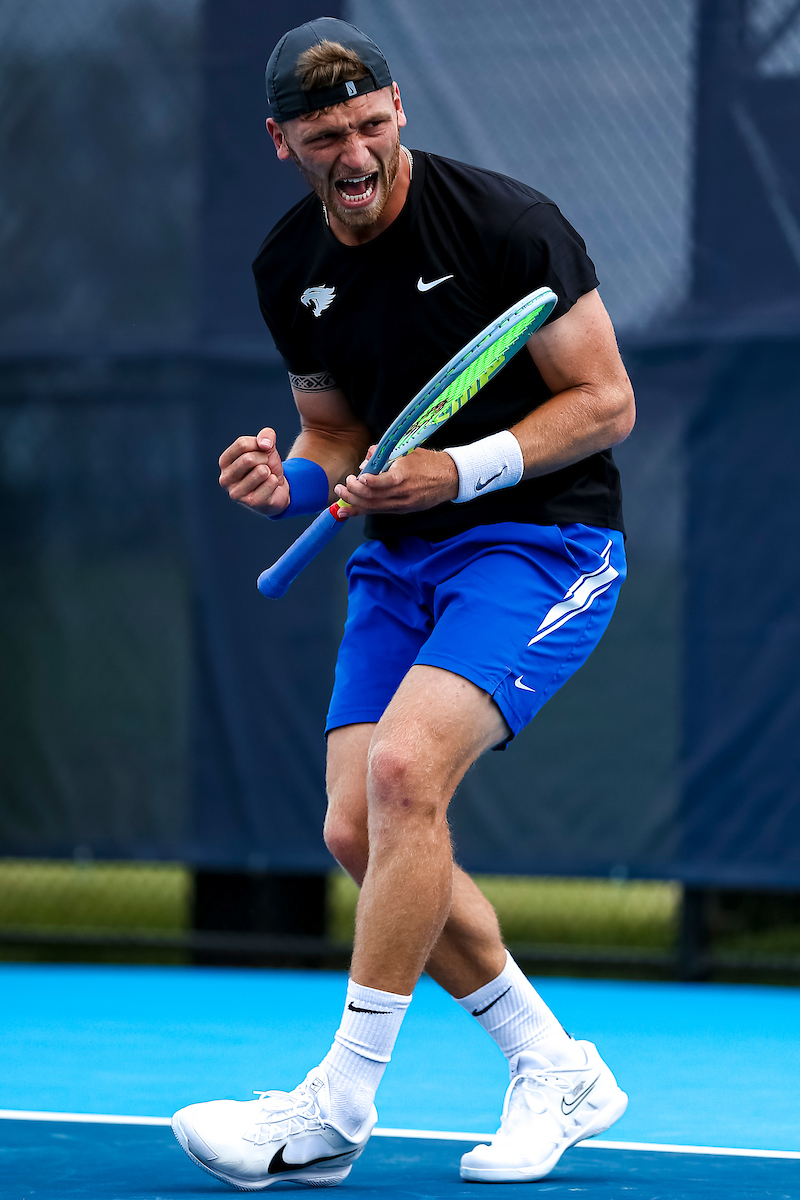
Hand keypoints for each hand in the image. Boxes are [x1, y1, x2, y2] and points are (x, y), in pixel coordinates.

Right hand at [218, 427, 289, 515]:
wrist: (277, 488)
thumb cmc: (266, 465)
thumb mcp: (267, 446)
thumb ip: (266, 436)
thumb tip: (264, 444)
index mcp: (224, 462)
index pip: (242, 444)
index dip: (259, 445)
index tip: (262, 452)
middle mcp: (225, 478)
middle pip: (249, 458)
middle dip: (265, 459)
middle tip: (266, 466)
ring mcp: (236, 493)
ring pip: (260, 471)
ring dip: (270, 472)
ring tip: (267, 477)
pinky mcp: (251, 502)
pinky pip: (270, 483)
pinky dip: (275, 482)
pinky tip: (270, 488)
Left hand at [333, 447, 457, 515]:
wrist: (449, 478)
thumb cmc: (428, 462)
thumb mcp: (407, 450)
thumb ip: (383, 454)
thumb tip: (365, 462)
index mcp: (404, 475)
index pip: (383, 482)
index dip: (367, 481)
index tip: (356, 477)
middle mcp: (403, 493)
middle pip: (373, 497)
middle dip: (352, 493)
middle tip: (341, 486)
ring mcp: (402, 504)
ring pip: (373, 508)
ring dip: (353, 504)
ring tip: (340, 498)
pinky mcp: (402, 510)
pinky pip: (378, 512)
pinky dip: (361, 511)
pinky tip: (347, 512)